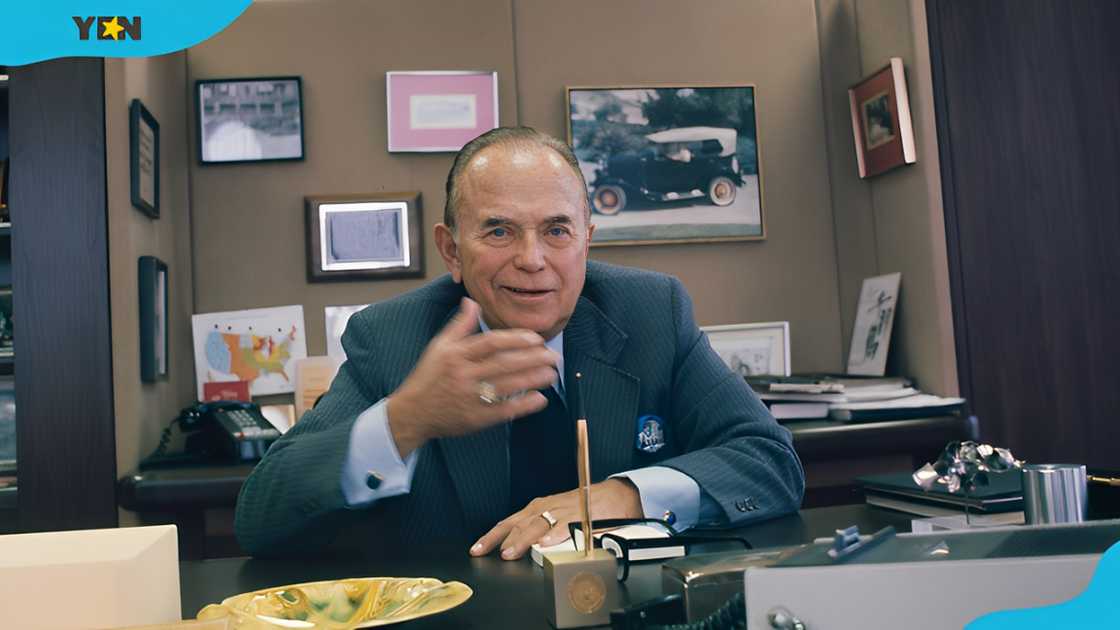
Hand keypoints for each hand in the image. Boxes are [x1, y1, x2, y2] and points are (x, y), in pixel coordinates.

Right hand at [387, 297, 559, 457]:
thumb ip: (459, 325)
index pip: (491, 342)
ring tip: (551, 374)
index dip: (516, 339)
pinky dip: (523, 405)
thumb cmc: (428, 377)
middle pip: (504, 363)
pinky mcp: (475, 418)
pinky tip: (540, 399)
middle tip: (553, 355)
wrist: (412, 412)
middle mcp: (463, 375)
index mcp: (456, 355)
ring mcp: (469, 398)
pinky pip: (504, 410)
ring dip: (533, 380)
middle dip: (533, 359)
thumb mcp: (439, 346)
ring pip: (507, 386)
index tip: (536, 338)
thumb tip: (471, 301)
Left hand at [469, 478, 642, 559]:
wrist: (615, 495)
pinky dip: (555, 534)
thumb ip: (540, 529)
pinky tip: (546, 543)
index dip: (491, 536)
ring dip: (523, 539)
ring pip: (537, 525)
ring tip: (511, 552)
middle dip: (501, 539)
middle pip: (518, 523)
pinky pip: (566, 526)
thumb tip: (522, 548)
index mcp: (539, 508)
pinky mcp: (581, 517)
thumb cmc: (585, 506)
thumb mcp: (556, 515)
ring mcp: (563, 512)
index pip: (509, 523)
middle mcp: (547, 508)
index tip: (477, 549)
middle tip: (487, 552)